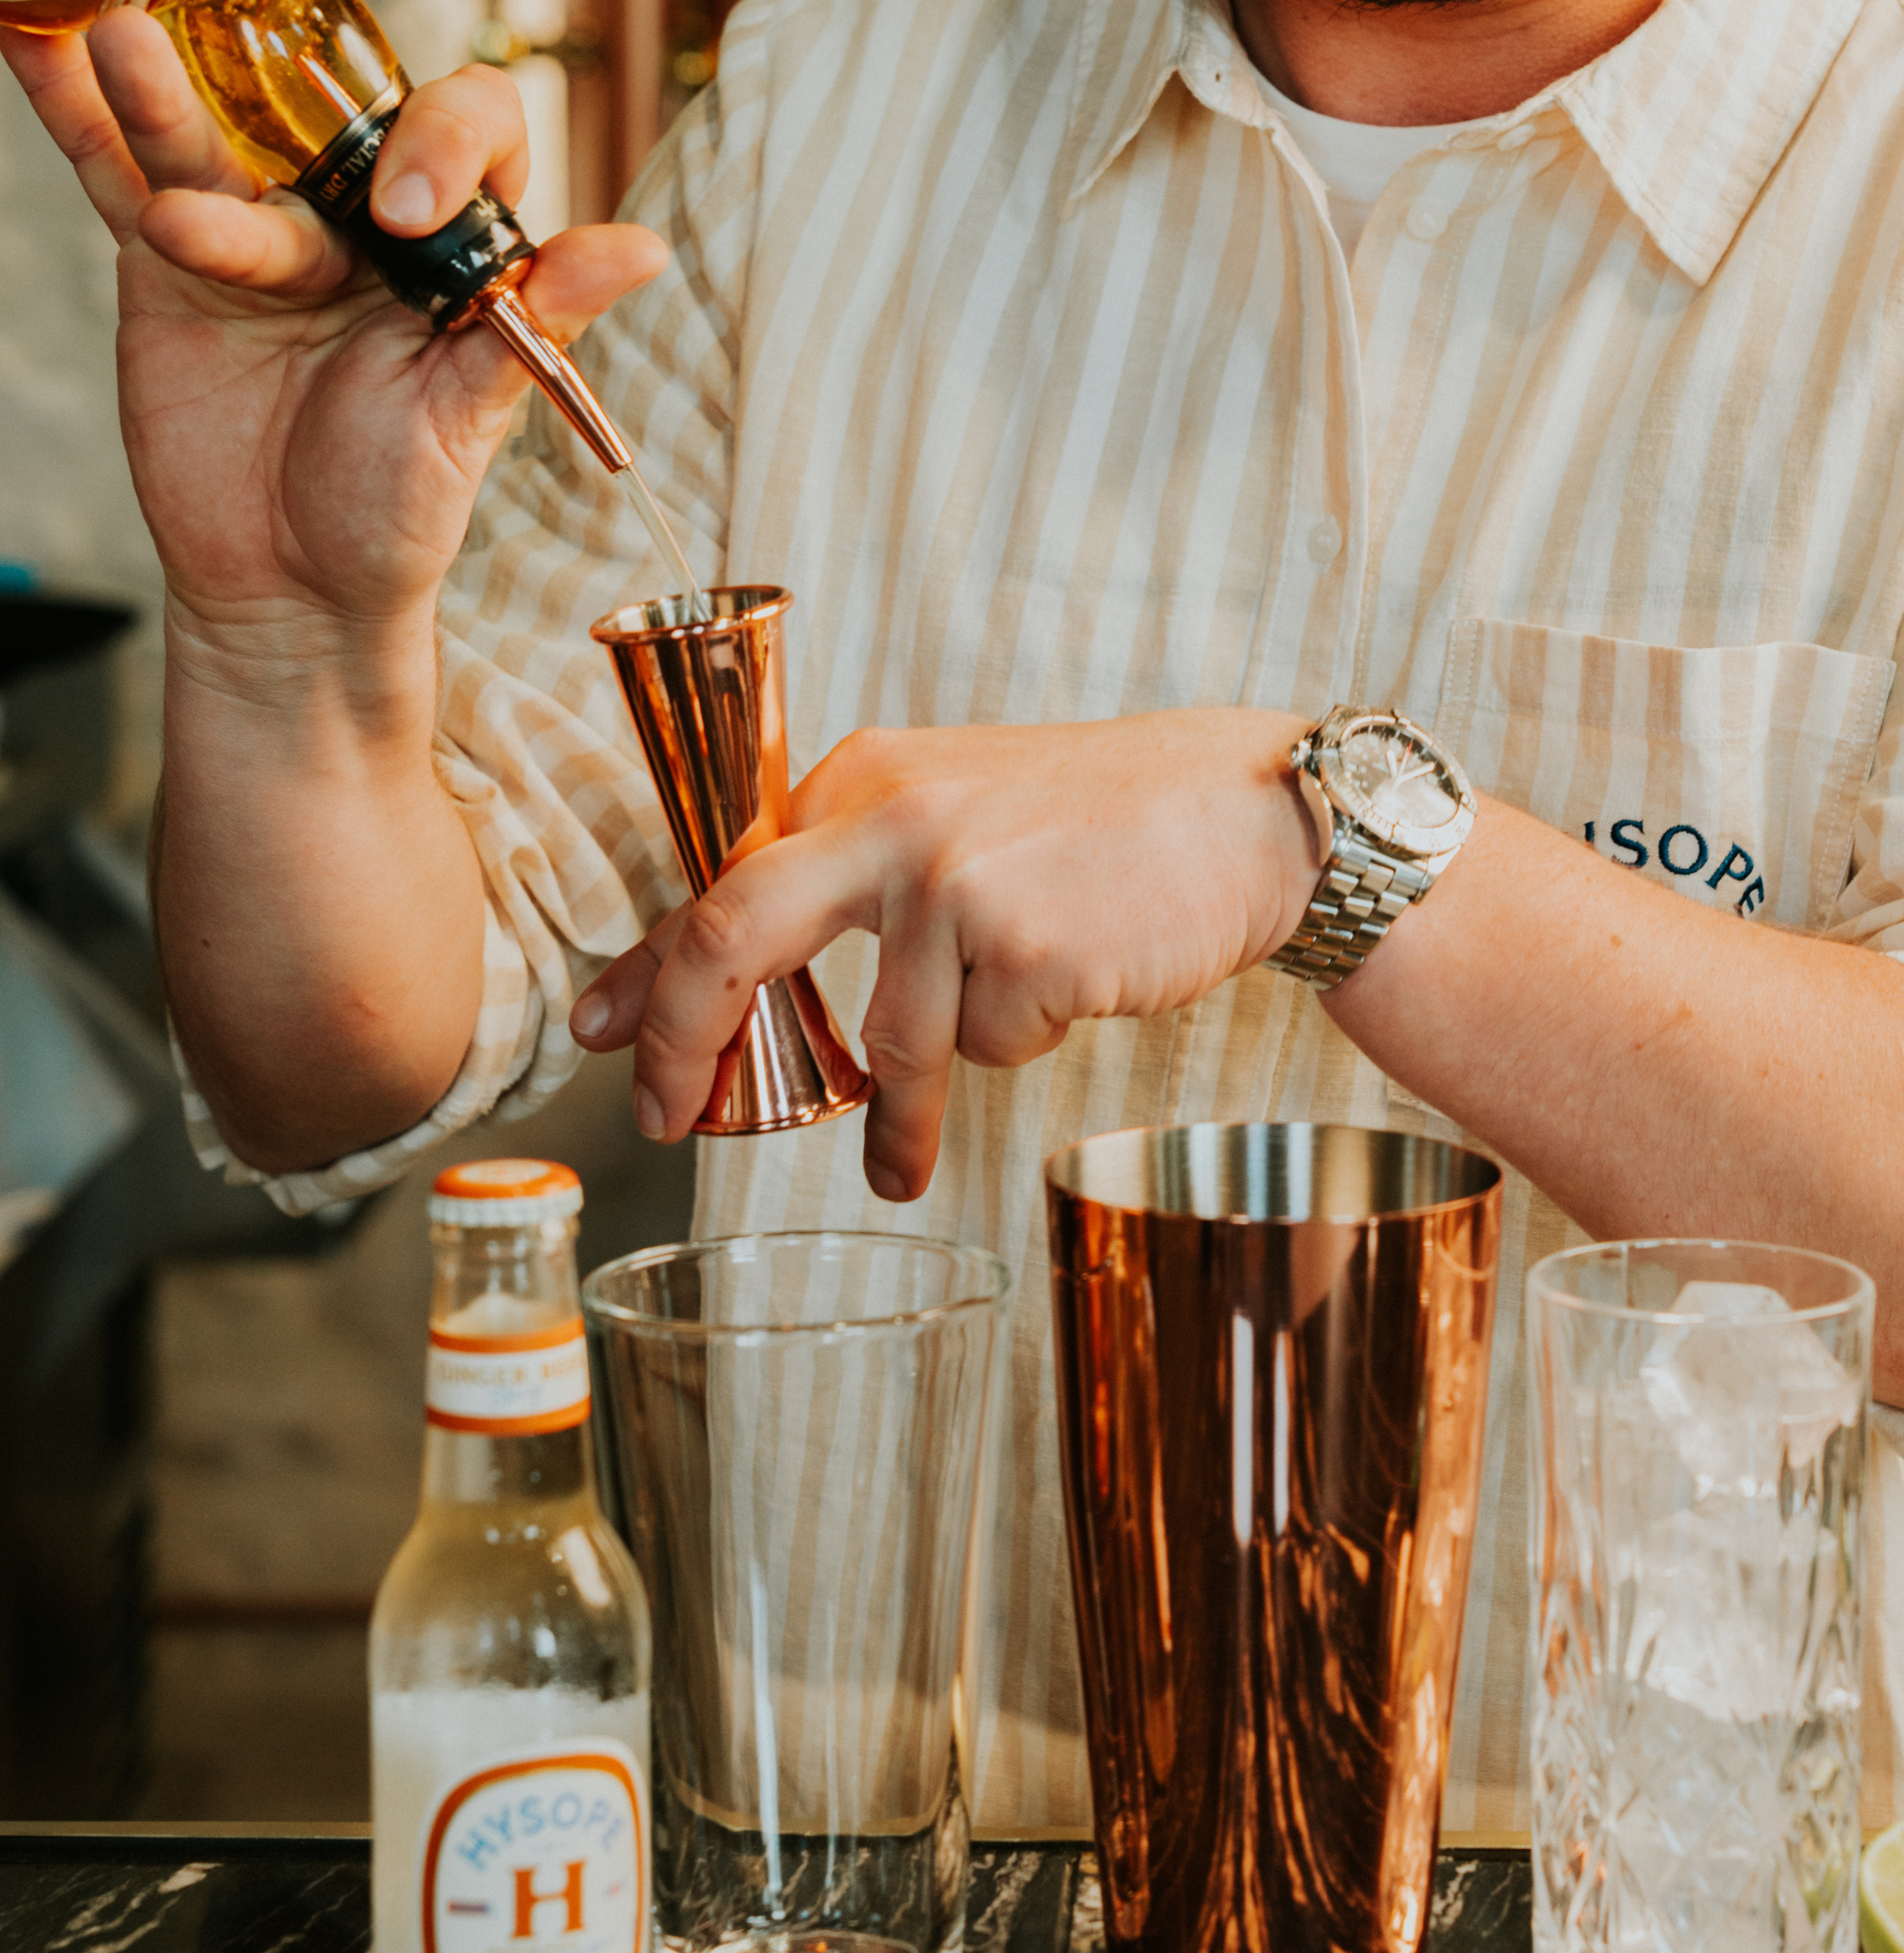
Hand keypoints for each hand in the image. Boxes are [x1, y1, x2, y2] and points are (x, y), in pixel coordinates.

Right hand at [0, 12, 663, 671]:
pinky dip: (80, 114)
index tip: (407, 215)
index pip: (469, 134)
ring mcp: (256, 235)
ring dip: (169, 92)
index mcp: (449, 250)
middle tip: (288, 165)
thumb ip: (538, 322)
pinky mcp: (165, 262)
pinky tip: (47, 52)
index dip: (446, 146)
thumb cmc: (398, 514)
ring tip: (131, 48)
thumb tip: (641, 248)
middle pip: (330, 115)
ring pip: (214, 137)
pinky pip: (119, 173)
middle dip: (300, 105)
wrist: (295, 591)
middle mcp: (355, 225)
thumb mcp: (472, 421)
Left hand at [571, 711, 1321, 1197]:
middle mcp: (892, 820)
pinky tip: (1072, 989)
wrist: (1251, 811)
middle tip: (667, 1121)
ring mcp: (957, 883)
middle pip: (737, 936)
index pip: (720, 879)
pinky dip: (1019, 1045)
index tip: (602, 1036)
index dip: (649, 970)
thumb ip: (856, 878)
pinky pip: (990, 1048)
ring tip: (899, 1170)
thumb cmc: (1102, 826)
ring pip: (890, 1041)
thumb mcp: (957, 816)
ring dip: (895, 1119)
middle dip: (688, 1043)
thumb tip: (754, 977)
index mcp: (861, 782)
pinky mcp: (1026, 947)